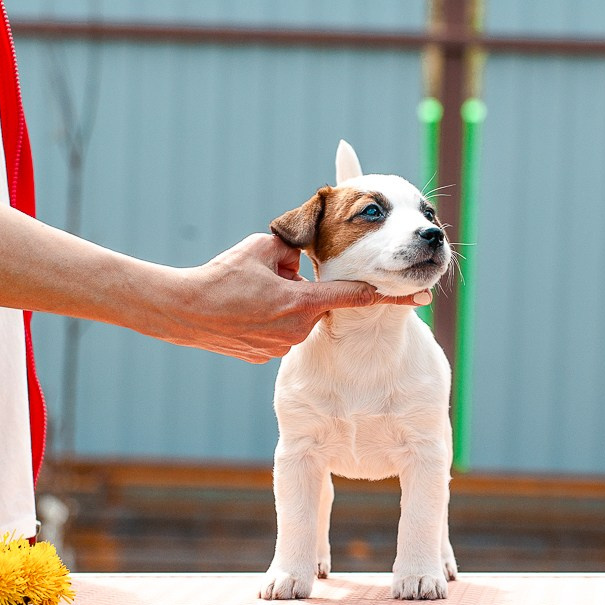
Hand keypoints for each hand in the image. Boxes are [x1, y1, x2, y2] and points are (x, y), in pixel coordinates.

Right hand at [144, 234, 431, 362]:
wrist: (182, 312)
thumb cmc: (220, 276)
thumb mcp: (262, 247)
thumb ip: (298, 246)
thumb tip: (309, 254)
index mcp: (305, 303)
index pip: (357, 297)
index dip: (391, 294)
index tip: (423, 296)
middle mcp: (300, 331)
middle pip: (316, 300)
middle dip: (300, 286)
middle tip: (262, 279)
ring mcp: (282, 348)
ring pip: (297, 316)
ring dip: (282, 303)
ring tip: (246, 296)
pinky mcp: (266, 357)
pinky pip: (279, 331)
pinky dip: (267, 318)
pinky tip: (241, 312)